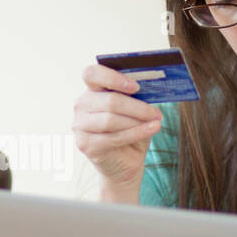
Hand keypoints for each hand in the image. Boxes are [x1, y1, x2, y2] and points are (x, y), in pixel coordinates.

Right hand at [72, 63, 163, 190]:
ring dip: (137, 121)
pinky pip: (114, 137)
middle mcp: (81, 106)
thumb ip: (136, 96)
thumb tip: (151, 86)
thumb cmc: (131, 131)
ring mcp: (80, 126)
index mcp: (92, 91)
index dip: (113, 78)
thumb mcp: (135, 110)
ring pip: (111, 120)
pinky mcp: (86, 145)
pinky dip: (137, 132)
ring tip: (156, 122)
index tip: (136, 87)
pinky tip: (153, 129)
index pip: (92, 74)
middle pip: (110, 101)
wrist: (125, 163)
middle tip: (156, 112)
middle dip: (137, 107)